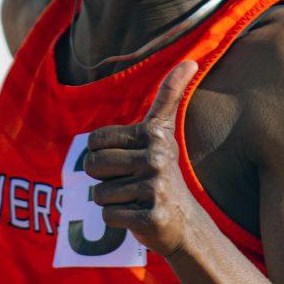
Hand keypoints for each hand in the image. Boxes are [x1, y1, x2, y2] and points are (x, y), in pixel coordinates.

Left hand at [86, 60, 199, 257]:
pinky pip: (108, 216)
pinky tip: (137, 216)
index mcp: (154, 134)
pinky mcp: (153, 217)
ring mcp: (156, 188)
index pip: (93, 140)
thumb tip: (190, 61)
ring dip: (111, 201)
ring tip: (135, 199)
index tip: (126, 159)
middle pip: (93, 165)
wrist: (184, 222)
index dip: (101, 153)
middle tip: (128, 183)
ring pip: (99, 194)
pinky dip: (116, 220)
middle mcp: (157, 158)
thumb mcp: (163, 131)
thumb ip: (170, 95)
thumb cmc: (161, 172)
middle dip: (102, 178)